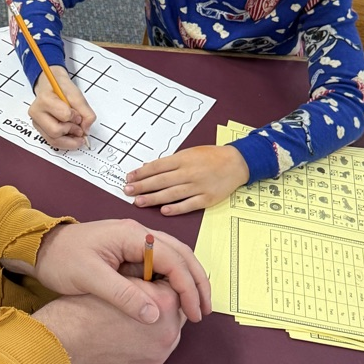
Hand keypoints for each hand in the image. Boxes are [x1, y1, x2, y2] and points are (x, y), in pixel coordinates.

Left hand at [2, 218, 210, 323]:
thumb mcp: (89, 278)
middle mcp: (138, 233)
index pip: (172, 259)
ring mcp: (134, 239)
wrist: (39, 248)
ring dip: (186, 280)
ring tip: (194, 306)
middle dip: (196, 282)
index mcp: (132, 235)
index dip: (187, 287)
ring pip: (173, 256)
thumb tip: (155, 315)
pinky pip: (159, 262)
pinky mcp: (128, 249)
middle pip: (180, 254)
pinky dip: (172, 278)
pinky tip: (173, 297)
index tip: (193, 313)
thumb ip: (122, 295)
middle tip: (203, 311)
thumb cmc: (61, 260)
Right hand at [28, 67, 94, 149]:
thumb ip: (86, 112)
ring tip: (77, 134)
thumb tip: (86, 130)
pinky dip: (64, 142)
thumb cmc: (62, 87)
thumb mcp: (77, 95)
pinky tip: (71, 136)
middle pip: (55, 132)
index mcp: (45, 99)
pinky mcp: (39, 128)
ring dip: (69, 140)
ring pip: (53, 140)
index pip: (64, 116)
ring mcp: (36, 122)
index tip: (78, 115)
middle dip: (71, 131)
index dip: (75, 117)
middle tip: (80, 129)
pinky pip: (51, 141)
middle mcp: (36, 112)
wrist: (50, 84)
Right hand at [33, 279, 185, 363]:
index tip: (151, 281)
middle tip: (142, 299)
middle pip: (177, 311)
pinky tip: (129, 335)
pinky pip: (155, 351)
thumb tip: (156, 269)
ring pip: (168, 332)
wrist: (66, 340)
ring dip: (158, 324)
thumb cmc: (86, 307)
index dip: (162, 281)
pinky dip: (147, 343)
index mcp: (164, 303)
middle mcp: (169, 331)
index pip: (177, 287)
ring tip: (134, 317)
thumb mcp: (118, 279)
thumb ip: (144, 275)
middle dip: (164, 304)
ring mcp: (160, 354)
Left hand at [124, 144, 248, 215]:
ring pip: (172, 193)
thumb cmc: (210, 157)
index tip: (128, 178)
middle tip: (127, 191)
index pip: (157, 166)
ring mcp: (198, 186)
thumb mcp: (188, 153)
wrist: (236, 163)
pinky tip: (163, 211)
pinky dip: (176, 208)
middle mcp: (189, 172)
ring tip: (138, 202)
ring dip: (153, 198)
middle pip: (161, 181)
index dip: (141, 173)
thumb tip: (148, 168)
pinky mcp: (207, 198)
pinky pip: (189, 204)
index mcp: (183, 159)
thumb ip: (169, 162)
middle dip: (142, 186)